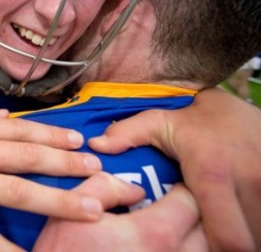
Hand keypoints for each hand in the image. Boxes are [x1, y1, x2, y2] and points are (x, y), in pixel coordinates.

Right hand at [0, 102, 105, 251]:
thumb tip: (5, 116)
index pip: (22, 131)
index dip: (55, 136)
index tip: (82, 143)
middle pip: (28, 158)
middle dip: (68, 165)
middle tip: (100, 173)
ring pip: (15, 192)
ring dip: (55, 200)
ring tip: (88, 209)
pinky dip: (5, 249)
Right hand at [34, 176, 205, 251]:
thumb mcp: (71, 209)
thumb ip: (105, 186)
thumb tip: (133, 188)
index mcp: (153, 234)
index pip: (191, 202)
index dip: (180, 189)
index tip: (168, 188)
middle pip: (205, 232)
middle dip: (192, 215)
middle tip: (172, 208)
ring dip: (188, 240)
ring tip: (166, 230)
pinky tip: (152, 250)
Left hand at [89, 87, 260, 251]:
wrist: (246, 103)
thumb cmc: (203, 116)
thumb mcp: (163, 119)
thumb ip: (129, 132)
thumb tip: (96, 145)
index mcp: (213, 172)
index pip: (226, 237)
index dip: (212, 248)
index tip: (193, 241)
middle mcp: (248, 182)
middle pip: (246, 243)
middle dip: (227, 245)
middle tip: (206, 239)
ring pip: (259, 233)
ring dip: (243, 234)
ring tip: (220, 227)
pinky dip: (252, 225)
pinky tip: (235, 218)